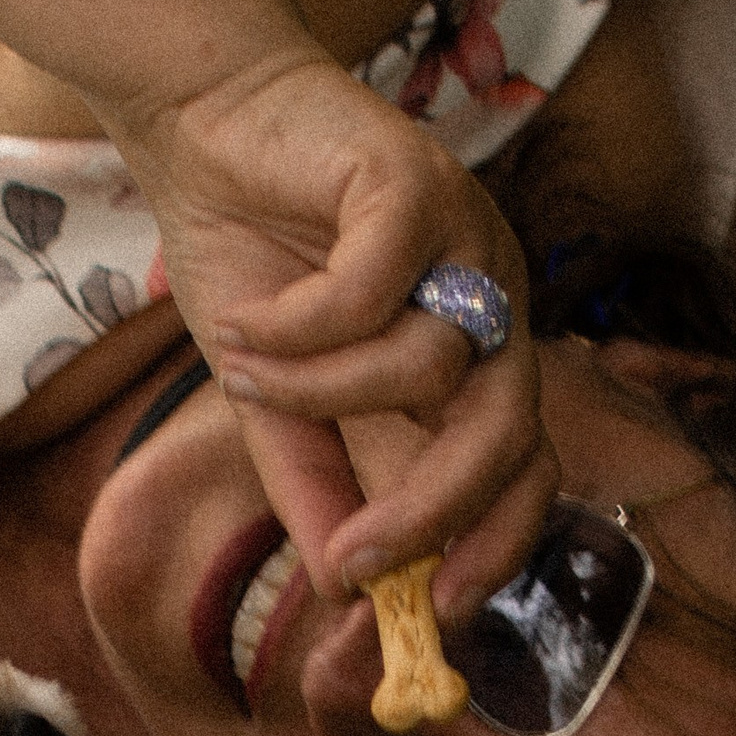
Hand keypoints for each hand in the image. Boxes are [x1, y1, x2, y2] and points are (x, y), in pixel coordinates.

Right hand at [105, 46, 554, 606]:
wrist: (208, 125)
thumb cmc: (252, 257)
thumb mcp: (277, 401)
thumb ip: (314, 481)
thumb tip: (343, 586)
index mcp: (470, 358)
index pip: (528, 466)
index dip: (494, 543)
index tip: (430, 611)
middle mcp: (489, 300)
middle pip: (508, 433)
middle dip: (432, 510)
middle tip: (353, 556)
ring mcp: (467, 238)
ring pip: (429, 366)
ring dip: (321, 392)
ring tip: (248, 369)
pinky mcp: (418, 183)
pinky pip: (371, 294)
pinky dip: (299, 328)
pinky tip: (249, 320)